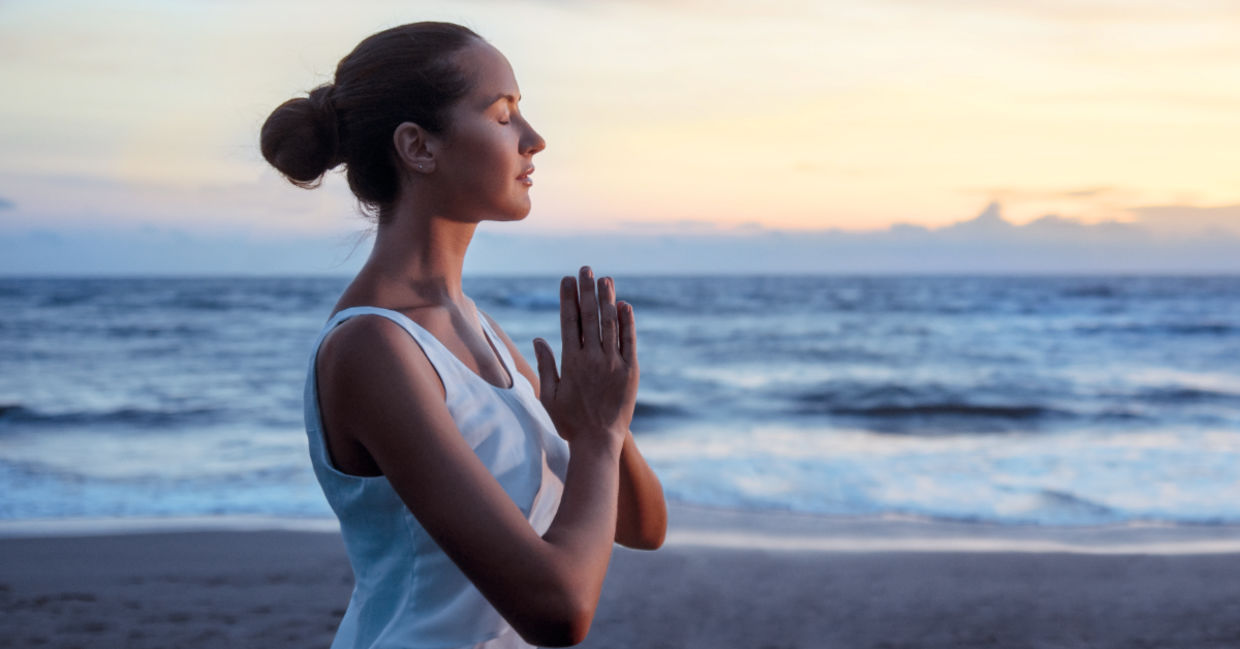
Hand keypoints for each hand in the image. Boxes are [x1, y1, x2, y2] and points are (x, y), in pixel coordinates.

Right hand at [533, 267, 638, 449]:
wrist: (598, 442)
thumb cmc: (570, 422)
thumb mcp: (549, 395)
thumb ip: (545, 365)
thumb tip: (539, 339)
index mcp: (571, 361)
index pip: (569, 321)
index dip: (568, 298)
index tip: (567, 279)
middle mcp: (592, 358)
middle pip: (589, 316)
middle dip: (587, 290)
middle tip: (585, 269)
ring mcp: (613, 363)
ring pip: (610, 324)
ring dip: (607, 299)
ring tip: (605, 279)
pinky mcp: (631, 371)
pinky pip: (629, 341)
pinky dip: (627, 322)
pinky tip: (624, 305)